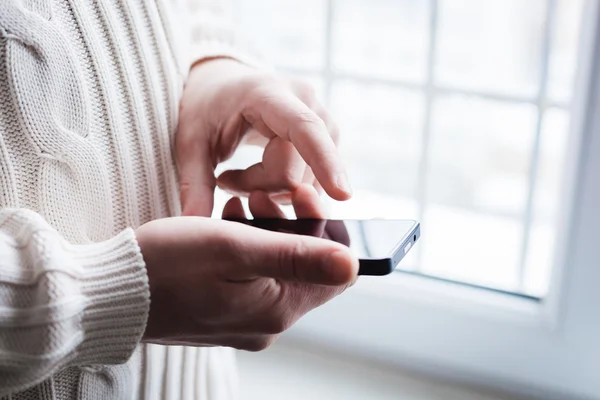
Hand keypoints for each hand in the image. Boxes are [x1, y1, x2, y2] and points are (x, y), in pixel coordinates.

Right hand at [137, 185, 357, 349]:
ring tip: (238, 207)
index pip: (335, 272)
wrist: (108, 295)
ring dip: (267, 233)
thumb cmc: (166, 265)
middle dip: (291, 226)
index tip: (297, 196)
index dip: (324, 229)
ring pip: (278, 270)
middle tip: (259, 198)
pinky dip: (246, 250)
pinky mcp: (225, 316)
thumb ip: (296, 256)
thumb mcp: (234, 248)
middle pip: (305, 268)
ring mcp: (245, 322)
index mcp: (277, 309)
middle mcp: (267, 323)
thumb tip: (351, 264)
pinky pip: (252, 279)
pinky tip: (226, 227)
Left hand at [176, 58, 351, 216]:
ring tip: (239, 175)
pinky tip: (260, 175)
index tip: (342, 194)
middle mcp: (306, 102)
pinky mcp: (328, 137)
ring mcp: (322, 119)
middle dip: (259, 188)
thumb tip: (192, 227)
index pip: (305, 128)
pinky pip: (313, 180)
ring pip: (307, 182)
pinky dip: (286, 187)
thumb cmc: (205, 109)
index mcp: (269, 94)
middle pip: (296, 172)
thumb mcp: (189, 143)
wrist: (224, 86)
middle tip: (226, 180)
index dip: (324, 161)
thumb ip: (192, 183)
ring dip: (272, 190)